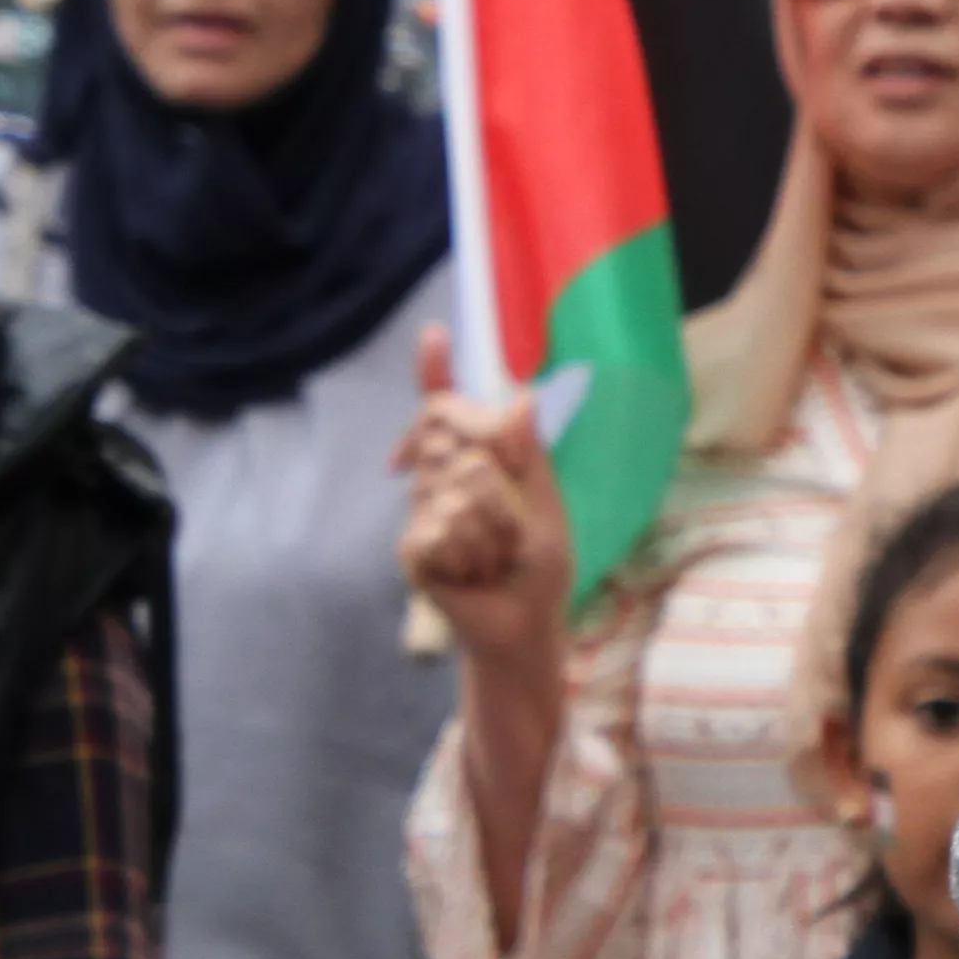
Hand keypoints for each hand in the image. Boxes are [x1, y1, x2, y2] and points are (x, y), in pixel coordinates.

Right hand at [393, 323, 571, 666]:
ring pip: (460, 488)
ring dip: (495, 529)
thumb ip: (528, 452)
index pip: (446, 408)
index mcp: (474, 458)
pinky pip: (444, 529)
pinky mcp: (414, 548)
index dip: (435, 372)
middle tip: (510, 525)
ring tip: (495, 556)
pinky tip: (472, 575)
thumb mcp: (545, 501)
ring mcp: (422, 511)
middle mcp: (440, 477)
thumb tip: (521, 396)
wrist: (524, 624)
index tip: (435, 335)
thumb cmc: (538, 563)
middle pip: (454, 434)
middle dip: (500, 478)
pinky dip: (474, 555)